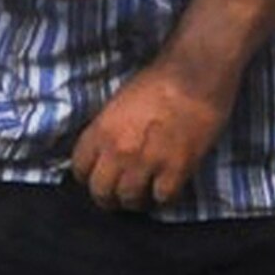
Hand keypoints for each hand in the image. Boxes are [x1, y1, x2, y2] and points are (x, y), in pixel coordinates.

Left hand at [69, 60, 232, 210]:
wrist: (195, 75)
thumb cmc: (158, 81)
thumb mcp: (117, 104)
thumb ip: (107, 131)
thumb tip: (105, 154)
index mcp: (101, 131)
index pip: (79, 169)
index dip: (88, 176)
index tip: (97, 177)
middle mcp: (118, 151)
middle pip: (101, 192)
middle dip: (108, 196)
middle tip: (119, 194)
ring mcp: (146, 162)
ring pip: (130, 200)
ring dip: (136, 200)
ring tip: (144, 193)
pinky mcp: (176, 169)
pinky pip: (162, 199)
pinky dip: (164, 196)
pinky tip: (167, 186)